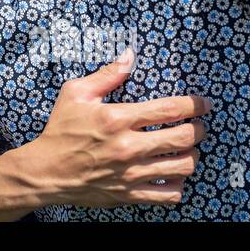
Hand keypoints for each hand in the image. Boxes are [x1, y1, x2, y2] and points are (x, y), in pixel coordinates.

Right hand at [20, 51, 209, 207]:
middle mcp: (128, 146)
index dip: (194, 105)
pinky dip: (179, 185)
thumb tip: (129, 56)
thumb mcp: (75, 93)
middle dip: (198, 129)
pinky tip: (173, 175)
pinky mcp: (130, 194)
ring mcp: (131, 173)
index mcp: (117, 118)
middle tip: (198, 126)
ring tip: (187, 150)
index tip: (203, 104)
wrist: (46, 171)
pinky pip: (170, 194)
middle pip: (184, 137)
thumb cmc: (60, 129)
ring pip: (183, 167)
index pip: (169, 109)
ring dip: (191, 156)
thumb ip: (106, 75)